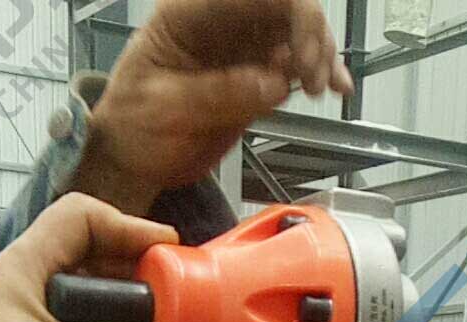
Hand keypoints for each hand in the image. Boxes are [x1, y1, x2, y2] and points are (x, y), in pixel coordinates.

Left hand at [84, 0, 351, 206]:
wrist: (131, 162)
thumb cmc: (131, 125)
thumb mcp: (163, 106)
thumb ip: (217, 92)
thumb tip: (272, 83)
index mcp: (193, 12)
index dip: (293, 15)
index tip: (302, 56)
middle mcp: (224, 23)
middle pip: (287, 8)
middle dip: (312, 37)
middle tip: (315, 80)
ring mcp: (243, 51)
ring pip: (299, 35)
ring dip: (322, 56)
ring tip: (323, 89)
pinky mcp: (256, 81)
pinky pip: (296, 69)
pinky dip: (320, 76)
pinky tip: (335, 88)